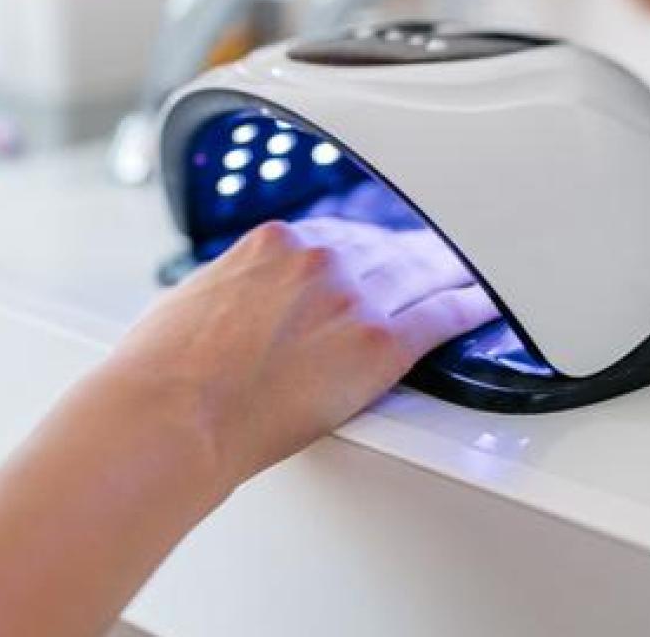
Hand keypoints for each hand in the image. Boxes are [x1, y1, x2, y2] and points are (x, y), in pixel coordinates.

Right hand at [101, 219, 496, 492]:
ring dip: (446, 278)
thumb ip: (231, 289)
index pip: (338, 237)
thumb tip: (234, 303)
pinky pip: (440, 317)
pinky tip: (486, 307)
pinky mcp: (378, 343)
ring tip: (471, 278)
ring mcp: (353, 297)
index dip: (364, 253)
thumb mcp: (189, 300)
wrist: (174, 412)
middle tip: (436, 264)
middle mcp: (319, 259)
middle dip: (409, 261)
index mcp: (273, 242)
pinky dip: (468, 309)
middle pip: (385, 253)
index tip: (376, 260)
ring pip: (419, 278)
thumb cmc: (163, 373)